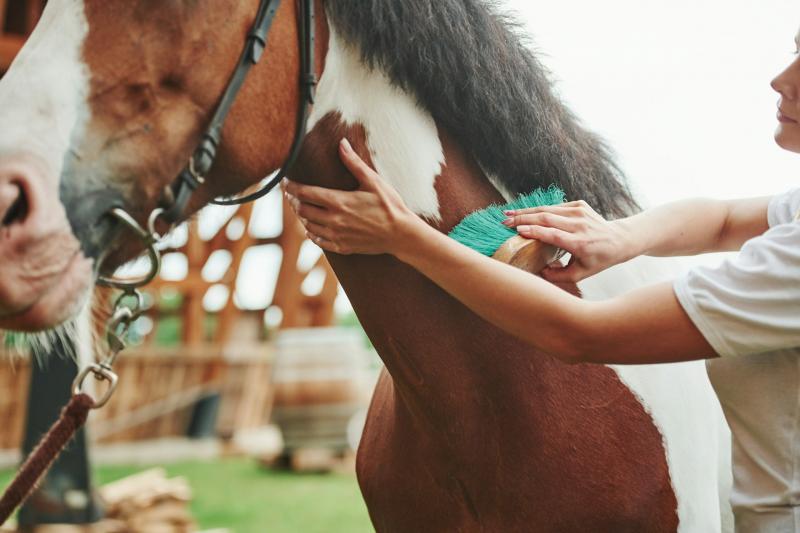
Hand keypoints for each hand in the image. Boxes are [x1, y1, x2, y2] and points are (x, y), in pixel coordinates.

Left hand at [284, 139, 420, 255]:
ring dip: (302, 217)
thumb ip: (354, 163)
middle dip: (294, 201)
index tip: (286, 181)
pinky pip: (319, 242)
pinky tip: (312, 229)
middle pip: (302, 211)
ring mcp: (337, 236)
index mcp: (339, 202)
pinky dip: (312, 234)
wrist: (401, 234)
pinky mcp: (343, 247)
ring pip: (308, 226)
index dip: (291, 187)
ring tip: (301, 208)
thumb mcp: (373, 181)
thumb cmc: (390, 205)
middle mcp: (334, 220)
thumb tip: (341, 143)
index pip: (305, 193)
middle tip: (291, 195)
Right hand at [503, 201, 636, 281]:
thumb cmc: (598, 260)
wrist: (619, 240)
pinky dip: (538, 209)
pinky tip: (524, 212)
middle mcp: (580, 225)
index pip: (553, 234)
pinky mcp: (579, 205)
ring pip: (548, 209)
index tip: (517, 231)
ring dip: (526, 211)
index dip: (534, 231)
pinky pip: (554, 207)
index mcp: (580, 243)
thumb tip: (538, 271)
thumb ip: (557, 276)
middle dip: (523, 219)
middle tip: (504, 222)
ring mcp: (580, 212)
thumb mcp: (580, 274)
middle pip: (547, 218)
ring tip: (508, 214)